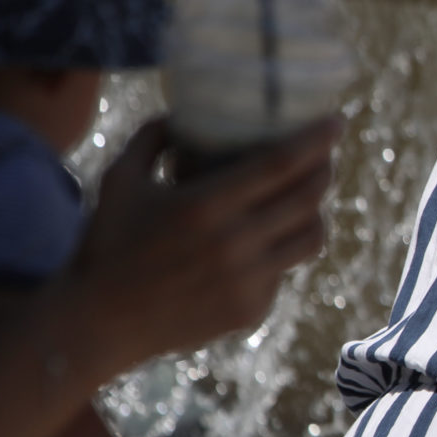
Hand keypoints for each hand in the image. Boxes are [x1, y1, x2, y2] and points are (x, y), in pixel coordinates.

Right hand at [77, 117, 338, 372]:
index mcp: (205, 205)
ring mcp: (248, 281)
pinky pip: (285, 270)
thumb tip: (183, 114)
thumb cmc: (106, 244)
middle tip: (325, 156)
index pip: (282, 164)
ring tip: (306, 199)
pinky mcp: (252, 309)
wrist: (99, 323)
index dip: (317, 140)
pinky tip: (267, 240)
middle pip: (308, 198)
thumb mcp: (120, 181)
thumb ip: (152, 140)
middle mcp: (235, 243)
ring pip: (311, 238)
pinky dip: (280, 250)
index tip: (337, 120)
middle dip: (325, 170)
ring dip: (316, 212)